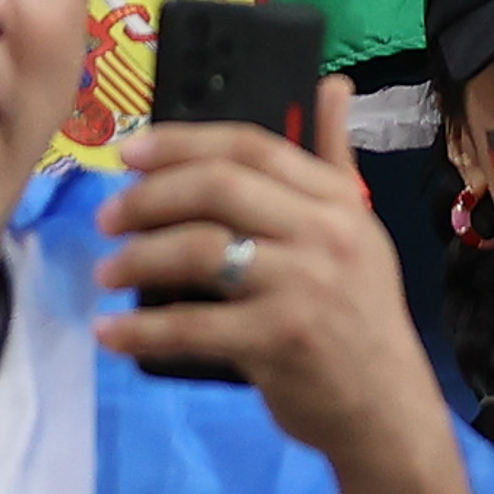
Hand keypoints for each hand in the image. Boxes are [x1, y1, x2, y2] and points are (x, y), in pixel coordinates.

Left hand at [100, 78, 456, 474]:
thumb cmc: (360, 316)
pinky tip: (110, 332)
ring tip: (107, 271)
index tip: (130, 152)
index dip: (183, 142)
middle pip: (219, 188)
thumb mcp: (360, 230)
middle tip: (108, 217)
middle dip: (150, 197)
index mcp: (336, 200)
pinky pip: (192, 325)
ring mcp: (301, 286)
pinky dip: (141, 329)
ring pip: (200, 251)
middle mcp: (323, 233)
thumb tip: (332, 85)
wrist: (386, 408)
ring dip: (139, 259)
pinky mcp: (278, 340)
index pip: (252, 146)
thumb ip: (336, 159)